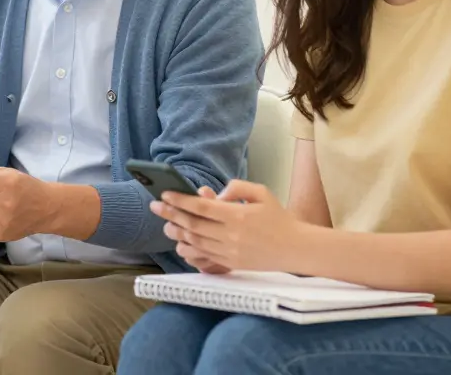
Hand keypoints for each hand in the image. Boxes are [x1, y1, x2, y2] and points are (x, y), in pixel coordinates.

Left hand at [152, 180, 300, 271]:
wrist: (295, 248)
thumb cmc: (278, 218)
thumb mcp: (262, 193)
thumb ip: (237, 187)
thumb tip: (214, 194)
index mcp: (238, 215)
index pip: (201, 207)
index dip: (180, 200)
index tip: (165, 194)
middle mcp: (232, 235)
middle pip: (193, 225)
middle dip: (171, 214)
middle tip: (155, 206)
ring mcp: (230, 252)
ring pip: (195, 242)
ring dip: (177, 232)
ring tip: (165, 223)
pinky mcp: (231, 264)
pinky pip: (204, 256)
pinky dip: (189, 249)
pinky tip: (180, 241)